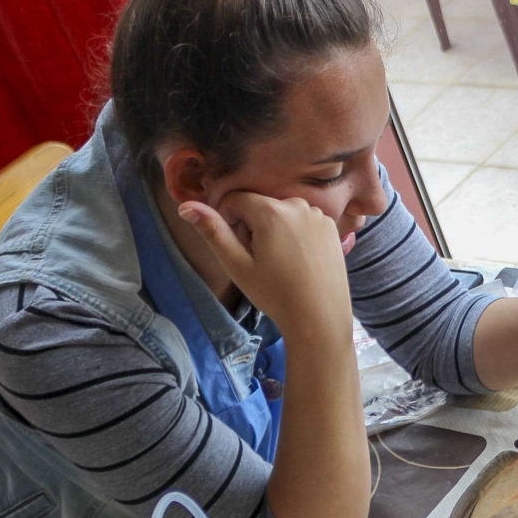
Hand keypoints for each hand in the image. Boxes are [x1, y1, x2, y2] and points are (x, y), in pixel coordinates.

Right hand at [178, 193, 352, 341]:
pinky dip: (296, 234)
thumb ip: (212, 231)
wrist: (320, 317)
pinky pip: (303, 221)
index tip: (239, 249)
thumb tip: (185, 206)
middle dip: (253, 226)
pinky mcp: (332, 227)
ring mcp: (319, 215)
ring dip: (275, 230)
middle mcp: (298, 204)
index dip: (230, 222)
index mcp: (272, 210)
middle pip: (260, 205)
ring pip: (282, 213)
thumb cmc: (275, 293)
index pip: (235, 200)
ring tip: (280, 262)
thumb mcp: (237, 265)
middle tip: (261, 260)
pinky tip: (299, 261)